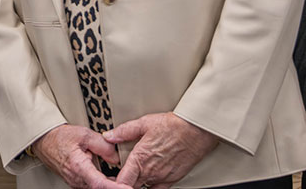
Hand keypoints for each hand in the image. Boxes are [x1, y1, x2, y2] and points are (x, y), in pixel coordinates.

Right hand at [30, 124, 122, 188]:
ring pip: (97, 188)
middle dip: (116, 186)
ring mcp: (76, 183)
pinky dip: (103, 184)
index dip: (116, 188)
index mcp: (78, 167)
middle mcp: (76, 180)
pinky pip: (92, 186)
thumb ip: (103, 145)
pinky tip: (112, 179)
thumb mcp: (84, 134)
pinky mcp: (77, 183)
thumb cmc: (60, 138)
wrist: (45, 141)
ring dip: (110, 185)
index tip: (127, 188)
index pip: (100, 185)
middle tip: (130, 182)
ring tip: (122, 179)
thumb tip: (116, 158)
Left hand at [103, 112, 217, 188]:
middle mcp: (150, 172)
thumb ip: (124, 131)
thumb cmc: (173, 126)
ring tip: (136, 176)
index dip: (114, 182)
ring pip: (144, 187)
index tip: (110, 178)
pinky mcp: (172, 180)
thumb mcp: (144, 123)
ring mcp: (162, 177)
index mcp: (140, 159)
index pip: (122, 181)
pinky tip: (150, 178)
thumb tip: (109, 136)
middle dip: (125, 183)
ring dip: (138, 183)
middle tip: (122, 175)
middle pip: (131, 186)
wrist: (196, 131)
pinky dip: (152, 186)